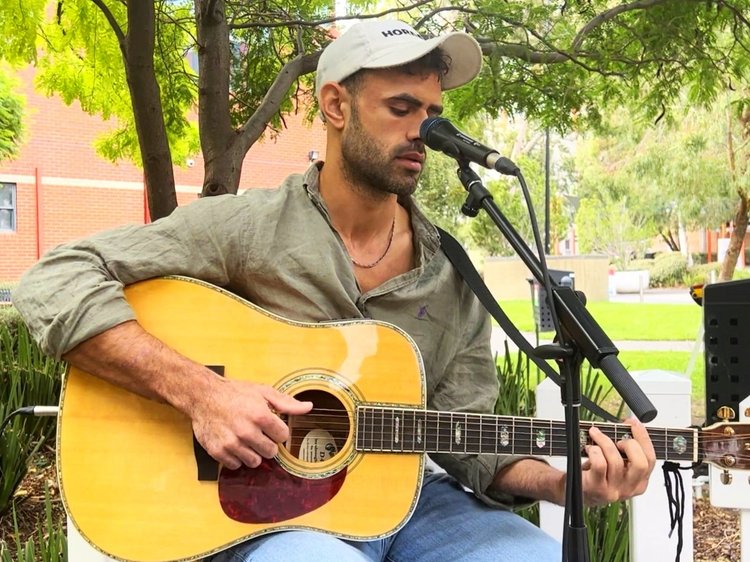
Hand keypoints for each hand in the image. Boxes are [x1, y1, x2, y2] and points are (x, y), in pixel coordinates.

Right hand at [189, 375, 312, 469]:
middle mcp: (246, 432)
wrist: (203, 395)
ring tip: (246, 439)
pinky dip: (236, 457)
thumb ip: (286, 403)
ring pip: (254, 462)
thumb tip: (308, 407)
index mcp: (261, 416)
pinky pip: (236, 465)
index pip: (283, 437)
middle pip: (270, 452)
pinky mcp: (218, 452)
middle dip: (267, 443)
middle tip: (257, 432)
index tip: (270, 426)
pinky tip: (234, 444)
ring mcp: (231, 444)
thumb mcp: (263, 392)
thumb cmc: (234, 392)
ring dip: (252, 452)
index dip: (278, 431)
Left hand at [581, 417, 656, 505]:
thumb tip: (629, 425)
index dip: (644, 438)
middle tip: (617, 438)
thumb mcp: (617, 463)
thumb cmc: (596, 474)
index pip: (650, 460)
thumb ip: (626, 449)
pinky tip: (589, 448)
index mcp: (639, 482)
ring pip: (616, 460)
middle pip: (640, 463)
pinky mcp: (597, 488)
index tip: (634, 423)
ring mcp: (613, 490)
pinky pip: (600, 464)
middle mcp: (629, 488)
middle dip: (629, 444)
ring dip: (604, 441)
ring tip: (595, 435)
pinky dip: (594, 451)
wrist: (574, 490)